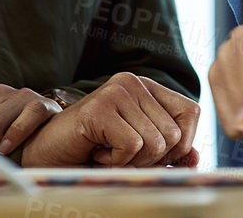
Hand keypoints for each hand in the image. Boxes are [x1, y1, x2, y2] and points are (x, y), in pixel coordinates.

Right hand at [18, 73, 199, 167]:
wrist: (46, 155)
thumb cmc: (92, 153)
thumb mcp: (138, 153)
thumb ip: (168, 153)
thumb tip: (196, 159)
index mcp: (147, 88)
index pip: (191, 112)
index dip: (181, 143)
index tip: (151, 154)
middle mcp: (134, 82)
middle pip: (174, 135)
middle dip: (151, 158)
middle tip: (120, 154)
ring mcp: (116, 91)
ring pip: (155, 143)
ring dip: (131, 161)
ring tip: (107, 151)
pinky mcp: (100, 108)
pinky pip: (132, 147)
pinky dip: (116, 161)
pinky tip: (96, 151)